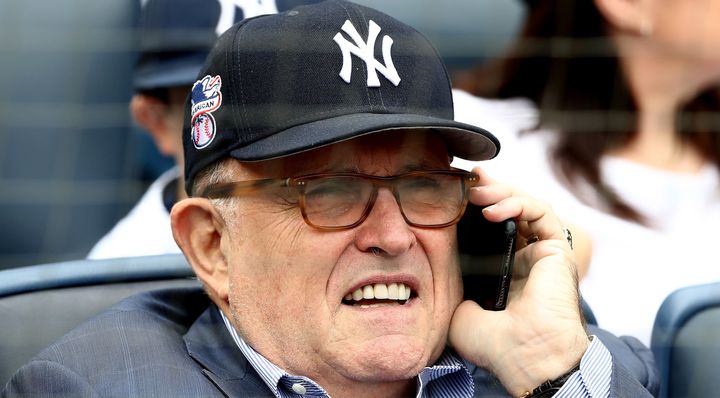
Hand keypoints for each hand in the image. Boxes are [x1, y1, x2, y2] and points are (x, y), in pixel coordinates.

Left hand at [448, 167, 588, 396]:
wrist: (524, 357)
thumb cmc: (493, 342)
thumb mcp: (459, 308)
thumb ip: (454, 283)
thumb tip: (441, 262)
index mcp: (502, 270)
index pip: (489, 228)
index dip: (475, 208)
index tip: (454, 193)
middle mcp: (523, 258)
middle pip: (508, 210)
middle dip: (487, 191)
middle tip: (466, 181)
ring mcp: (541, 252)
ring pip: (525, 206)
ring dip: (500, 192)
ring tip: (476, 192)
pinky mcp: (557, 249)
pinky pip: (541, 212)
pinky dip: (517, 204)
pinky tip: (492, 210)